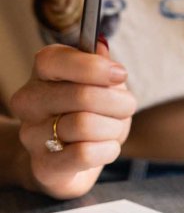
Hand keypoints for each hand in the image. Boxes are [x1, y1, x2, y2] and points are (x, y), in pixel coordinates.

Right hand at [9, 42, 135, 197]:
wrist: (69, 159)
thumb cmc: (90, 113)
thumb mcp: (103, 84)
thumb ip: (101, 64)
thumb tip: (100, 46)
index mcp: (42, 74)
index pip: (54, 60)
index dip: (94, 67)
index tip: (120, 75)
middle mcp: (29, 102)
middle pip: (82, 95)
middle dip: (119, 103)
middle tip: (125, 108)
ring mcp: (32, 135)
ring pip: (86, 125)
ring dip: (114, 128)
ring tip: (112, 130)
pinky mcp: (43, 166)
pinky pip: (84, 153)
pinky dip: (107, 150)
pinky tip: (105, 148)